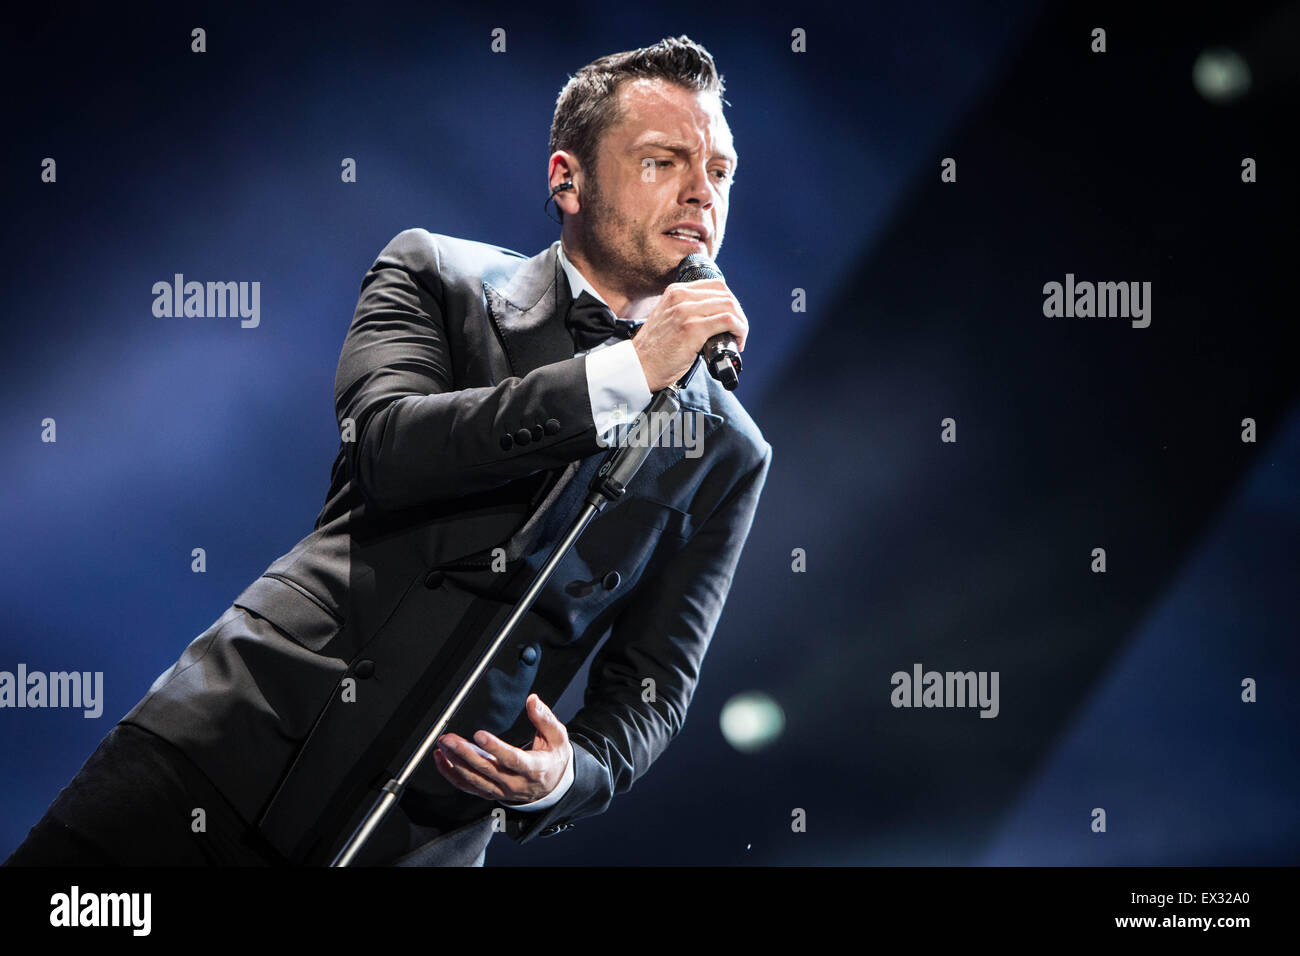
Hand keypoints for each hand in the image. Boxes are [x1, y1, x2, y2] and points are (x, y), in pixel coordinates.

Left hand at [433, 694, 572, 804]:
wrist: (552, 785)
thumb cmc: (553, 758)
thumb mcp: (557, 736)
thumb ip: (544, 718)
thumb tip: (532, 700)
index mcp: (534, 768)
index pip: (512, 759)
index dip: (495, 748)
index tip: (479, 735)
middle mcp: (515, 783)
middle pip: (486, 769)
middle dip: (465, 753)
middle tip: (450, 739)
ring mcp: (501, 790)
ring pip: (474, 779)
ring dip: (455, 762)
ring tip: (444, 745)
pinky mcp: (491, 793)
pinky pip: (468, 786)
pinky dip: (451, 774)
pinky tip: (442, 760)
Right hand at [632, 277, 748, 390]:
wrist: (638, 368)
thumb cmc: (654, 351)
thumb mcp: (668, 320)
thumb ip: (686, 312)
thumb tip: (715, 318)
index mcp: (675, 292)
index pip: (715, 285)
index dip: (730, 302)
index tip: (732, 319)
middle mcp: (680, 297)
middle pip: (725, 294)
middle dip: (738, 313)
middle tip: (738, 331)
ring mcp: (686, 311)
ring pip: (729, 305)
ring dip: (741, 323)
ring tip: (738, 338)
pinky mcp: (692, 328)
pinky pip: (728, 320)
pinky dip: (739, 330)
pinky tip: (736, 342)